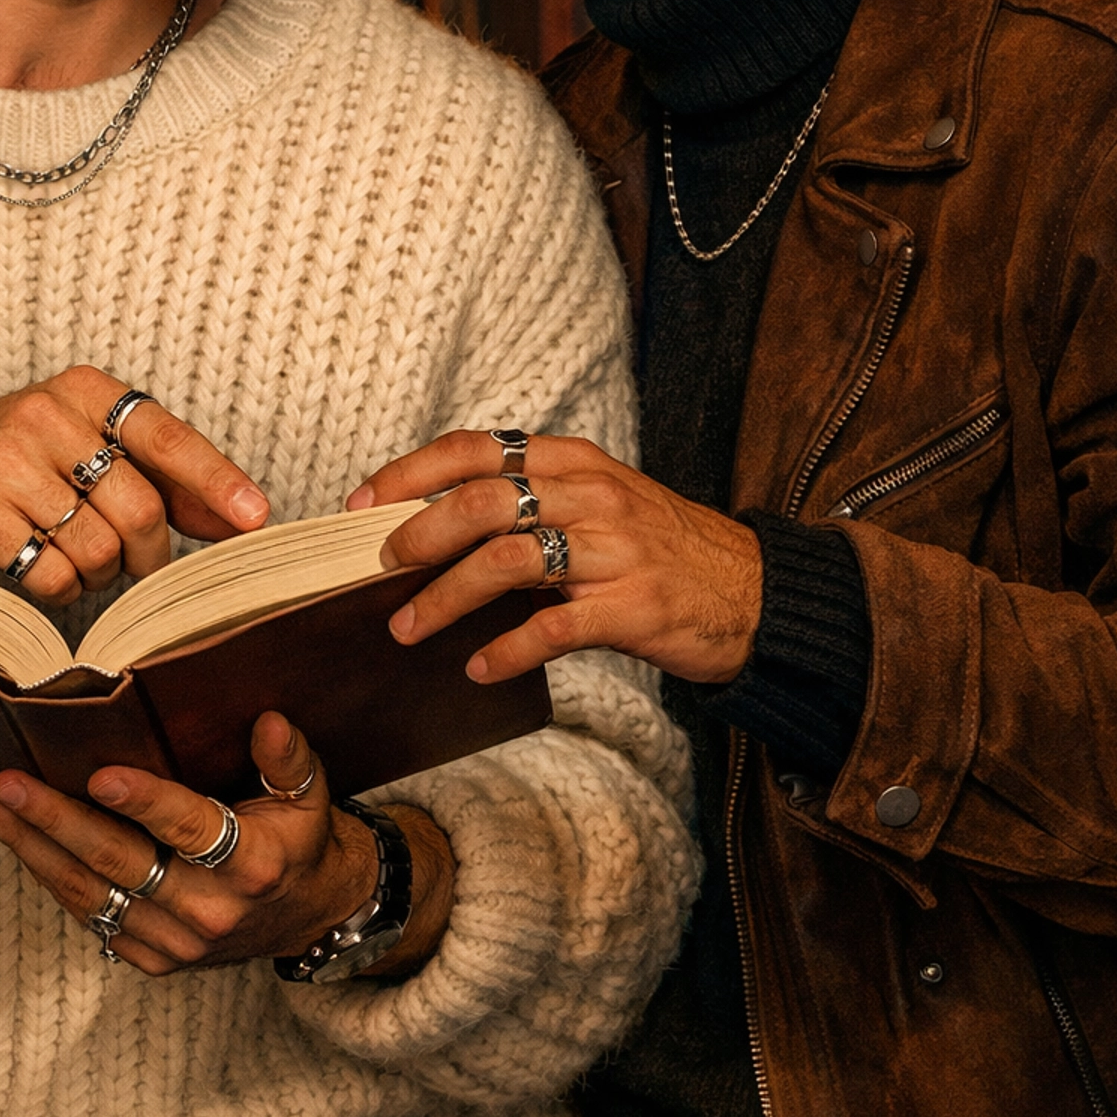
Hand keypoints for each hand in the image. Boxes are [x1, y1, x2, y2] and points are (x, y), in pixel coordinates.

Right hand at [0, 367, 267, 605]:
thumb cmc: (24, 464)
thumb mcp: (89, 448)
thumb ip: (165, 478)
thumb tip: (242, 517)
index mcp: (85, 392)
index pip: (166, 437)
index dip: (215, 481)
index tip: (256, 518)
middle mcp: (46, 416)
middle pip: (138, 508)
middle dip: (149, 554)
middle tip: (136, 565)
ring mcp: (5, 463)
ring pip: (98, 549)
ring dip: (99, 573)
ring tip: (72, 556)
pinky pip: (51, 576)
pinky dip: (59, 589)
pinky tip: (36, 567)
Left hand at [0, 712, 454, 977]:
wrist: (310, 919)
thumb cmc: (299, 841)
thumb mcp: (309, 796)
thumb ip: (287, 759)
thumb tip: (269, 720)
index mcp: (251, 865)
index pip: (189, 828)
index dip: (145, 802)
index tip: (99, 775)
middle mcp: (209, 911)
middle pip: (118, 861)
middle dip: (53, 820)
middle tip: (4, 783)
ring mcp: (176, 943)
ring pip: (90, 892)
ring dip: (31, 847)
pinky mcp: (153, 960)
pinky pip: (90, 917)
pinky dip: (51, 877)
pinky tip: (18, 840)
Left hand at [349, 430, 762, 684]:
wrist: (753, 592)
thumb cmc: (660, 548)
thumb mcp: (598, 502)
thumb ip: (531, 501)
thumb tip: (432, 522)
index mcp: (574, 461)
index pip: (476, 449)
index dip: (411, 471)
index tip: (363, 502)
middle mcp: (592, 496)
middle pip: (483, 502)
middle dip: (418, 535)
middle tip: (379, 568)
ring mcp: (613, 551)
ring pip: (508, 562)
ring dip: (445, 598)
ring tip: (406, 629)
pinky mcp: (630, 608)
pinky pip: (553, 628)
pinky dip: (505, 650)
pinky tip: (478, 668)